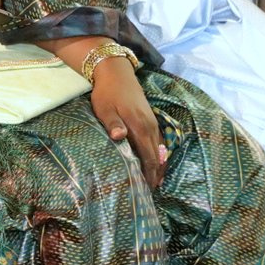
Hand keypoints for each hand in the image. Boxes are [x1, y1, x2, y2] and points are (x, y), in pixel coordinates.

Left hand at [88, 59, 166, 189]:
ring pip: (159, 150)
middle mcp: (150, 126)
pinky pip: (158, 142)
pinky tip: (154, 163)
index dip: (149, 175)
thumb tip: (120, 138)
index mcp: (140, 126)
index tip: (146, 190)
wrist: (116, 72)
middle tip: (149, 192)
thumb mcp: (105, 108)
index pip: (149, 157)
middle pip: (156, 156)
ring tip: (153, 183)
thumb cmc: (107, 93)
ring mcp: (152, 122)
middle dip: (154, 175)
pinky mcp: (150, 119)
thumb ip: (113, 124)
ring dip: (157, 166)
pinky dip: (157, 155)